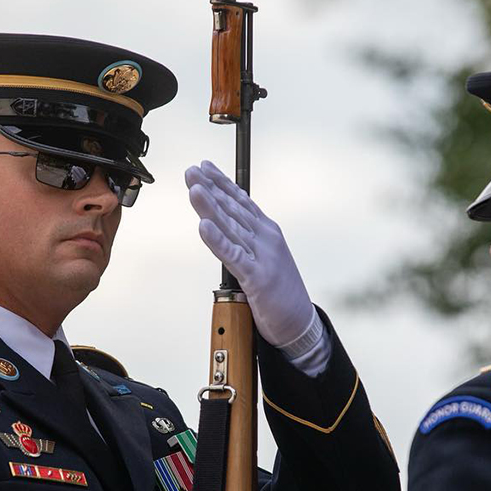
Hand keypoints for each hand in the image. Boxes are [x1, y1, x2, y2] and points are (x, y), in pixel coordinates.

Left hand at [185, 161, 316, 351]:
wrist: (300, 323)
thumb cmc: (280, 293)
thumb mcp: (264, 258)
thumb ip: (246, 241)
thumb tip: (223, 227)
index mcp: (267, 232)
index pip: (242, 201)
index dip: (222, 183)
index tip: (204, 167)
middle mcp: (266, 238)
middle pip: (233, 209)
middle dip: (210, 188)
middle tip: (190, 171)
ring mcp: (262, 256)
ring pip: (231, 227)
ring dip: (210, 207)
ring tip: (193, 189)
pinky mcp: (257, 276)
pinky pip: (232, 255)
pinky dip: (217, 240)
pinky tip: (203, 226)